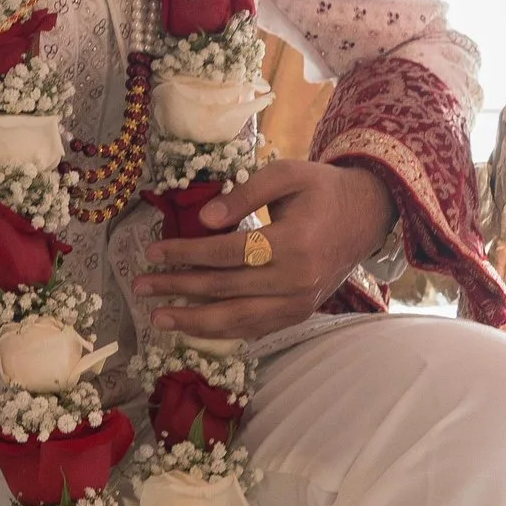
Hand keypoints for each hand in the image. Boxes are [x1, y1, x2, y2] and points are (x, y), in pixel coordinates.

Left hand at [142, 158, 394, 341]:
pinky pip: (254, 328)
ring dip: (193, 321)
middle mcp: (297, 280)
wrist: (366, 216)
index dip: (186, 254)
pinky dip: (221, 330)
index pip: (227, 253)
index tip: (151, 252)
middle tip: (140, 286)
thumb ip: (244, 194)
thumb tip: (203, 219)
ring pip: (237, 319)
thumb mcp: (286, 175)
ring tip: (158, 317)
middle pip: (225, 289)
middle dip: (177, 288)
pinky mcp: (298, 314)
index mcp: (294, 243)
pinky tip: (192, 327)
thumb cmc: (321, 190)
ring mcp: (299, 303)